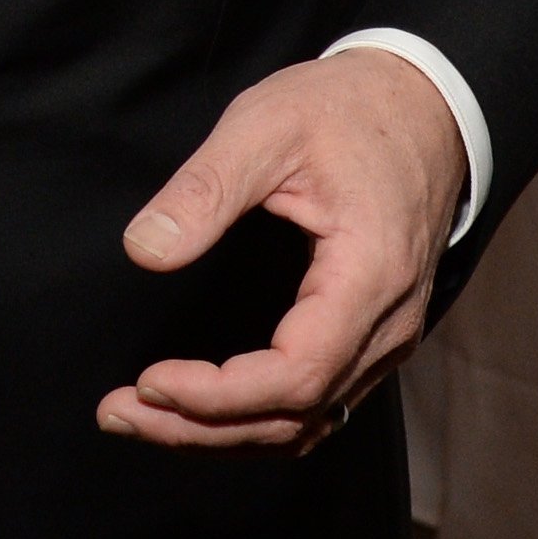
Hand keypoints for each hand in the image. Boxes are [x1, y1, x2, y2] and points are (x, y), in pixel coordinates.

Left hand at [99, 48, 467, 453]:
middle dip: (201, 427)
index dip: (219, 395)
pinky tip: (201, 408)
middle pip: (296, 414)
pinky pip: (318, 402)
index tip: (149, 381)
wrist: (420, 105)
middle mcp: (389, 324)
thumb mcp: (267, 126)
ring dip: (223, 433)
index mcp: (369, 275)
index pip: (297, 374)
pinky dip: (256, 417)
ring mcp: (386, 336)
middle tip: (116, 413)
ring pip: (307, 421)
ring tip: (141, 418)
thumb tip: (144, 250)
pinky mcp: (371, 335)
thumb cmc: (348, 111)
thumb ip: (205, 188)